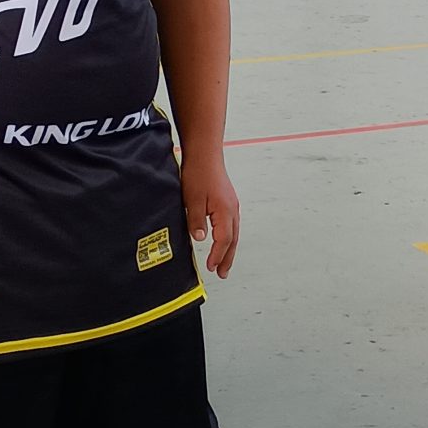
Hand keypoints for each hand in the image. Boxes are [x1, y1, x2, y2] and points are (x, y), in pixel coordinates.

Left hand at [182, 154, 240, 278]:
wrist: (204, 154)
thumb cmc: (198, 173)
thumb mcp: (192, 199)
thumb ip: (196, 221)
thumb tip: (199, 239)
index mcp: (225, 211)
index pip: (223, 240)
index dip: (217, 255)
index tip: (210, 267)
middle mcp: (233, 210)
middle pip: (233, 240)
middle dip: (228, 258)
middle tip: (223, 273)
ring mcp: (232, 205)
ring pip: (234, 233)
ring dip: (229, 249)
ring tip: (224, 263)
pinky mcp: (228, 201)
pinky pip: (232, 225)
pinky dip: (229, 238)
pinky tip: (223, 241)